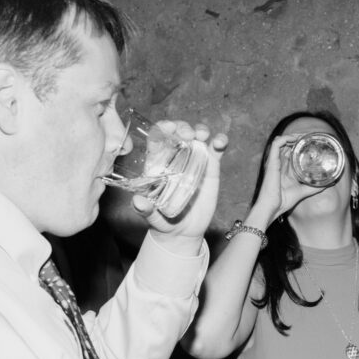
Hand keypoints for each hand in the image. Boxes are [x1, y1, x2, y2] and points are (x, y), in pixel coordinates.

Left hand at [138, 119, 228, 252]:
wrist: (184, 231)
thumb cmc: (163, 220)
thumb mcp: (152, 216)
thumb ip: (145, 210)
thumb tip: (137, 202)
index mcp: (159, 163)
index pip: (159, 138)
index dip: (164, 128)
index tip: (170, 127)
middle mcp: (176, 158)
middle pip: (179, 133)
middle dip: (183, 127)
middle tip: (188, 135)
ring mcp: (194, 161)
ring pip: (198, 137)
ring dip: (201, 130)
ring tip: (202, 135)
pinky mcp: (210, 168)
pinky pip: (215, 150)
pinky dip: (219, 142)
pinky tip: (220, 142)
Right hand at [253, 133, 325, 224]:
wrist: (272, 206)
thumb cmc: (283, 200)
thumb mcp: (303, 191)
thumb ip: (314, 187)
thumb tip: (328, 184)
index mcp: (286, 168)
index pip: (292, 152)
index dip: (300, 146)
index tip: (312, 142)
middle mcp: (280, 163)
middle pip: (287, 144)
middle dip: (298, 138)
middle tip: (310, 136)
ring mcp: (275, 161)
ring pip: (282, 141)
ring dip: (293, 136)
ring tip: (304, 135)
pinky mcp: (271, 161)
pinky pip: (276, 143)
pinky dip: (285, 138)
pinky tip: (295, 138)